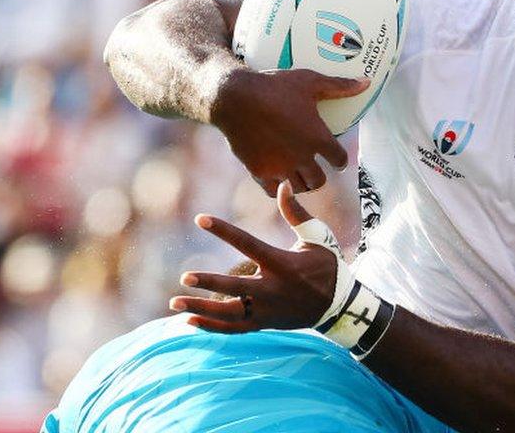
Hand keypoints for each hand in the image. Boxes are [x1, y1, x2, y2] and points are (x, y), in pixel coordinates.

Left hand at [169, 182, 337, 332]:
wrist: (339, 306)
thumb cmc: (327, 266)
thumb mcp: (318, 237)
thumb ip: (297, 213)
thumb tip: (283, 185)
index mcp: (282, 263)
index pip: (247, 243)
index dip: (223, 230)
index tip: (200, 219)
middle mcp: (273, 289)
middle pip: (235, 287)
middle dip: (209, 282)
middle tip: (184, 277)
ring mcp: (267, 310)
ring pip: (229, 313)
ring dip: (201, 308)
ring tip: (174, 302)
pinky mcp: (264, 323)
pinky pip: (234, 328)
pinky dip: (211, 326)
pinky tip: (189, 320)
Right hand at [211, 68, 367, 196]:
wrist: (234, 98)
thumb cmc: (274, 87)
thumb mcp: (309, 81)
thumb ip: (339, 86)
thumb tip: (367, 83)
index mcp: (318, 138)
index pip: (339, 160)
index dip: (339, 160)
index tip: (336, 158)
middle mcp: (302, 157)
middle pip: (319, 181)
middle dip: (319, 175)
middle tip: (315, 169)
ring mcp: (280, 167)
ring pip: (298, 188)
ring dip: (301, 183)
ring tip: (298, 176)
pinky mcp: (260, 172)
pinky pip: (274, 192)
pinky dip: (278, 188)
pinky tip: (278, 180)